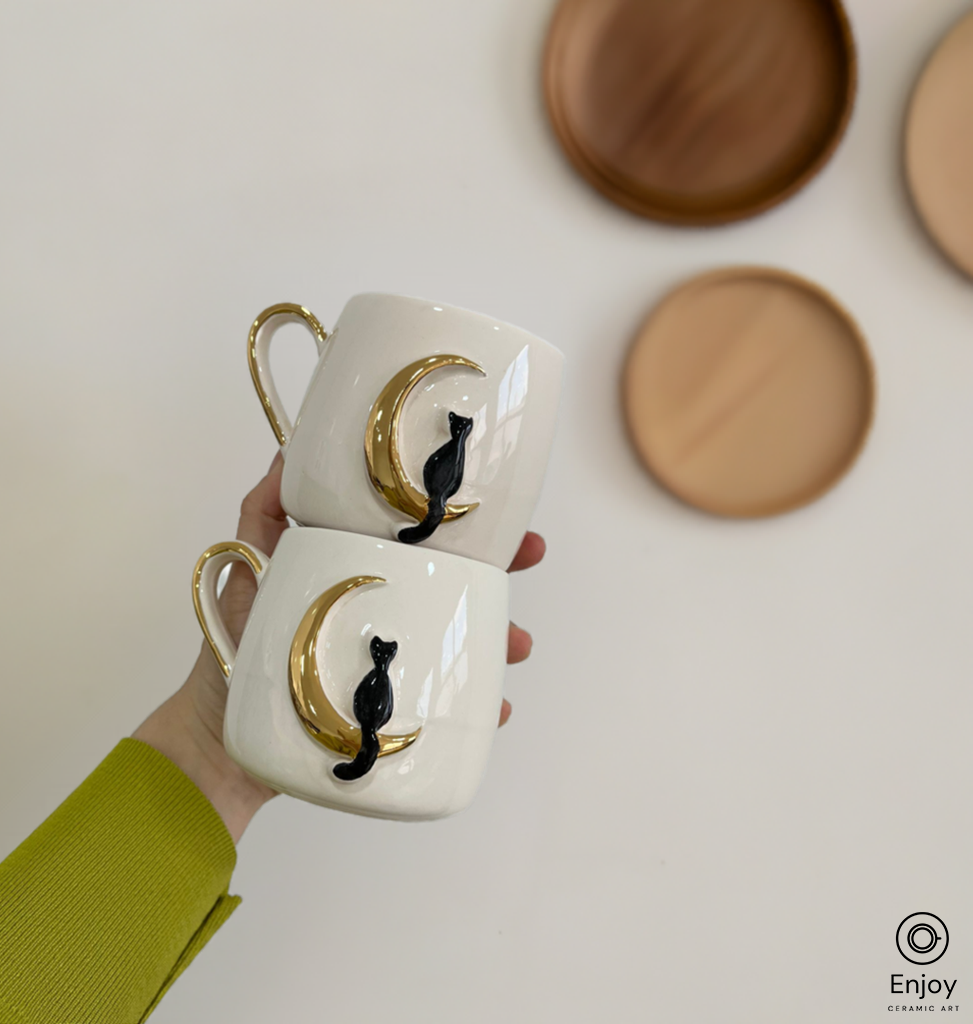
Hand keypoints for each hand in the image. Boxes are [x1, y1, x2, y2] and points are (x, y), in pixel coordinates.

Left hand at [133, 454, 545, 841]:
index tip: (496, 508)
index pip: (420, 540)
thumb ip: (262, 512)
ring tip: (518, 644)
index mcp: (361, 573)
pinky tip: (497, 707)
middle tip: (532, 555)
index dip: (462, 522)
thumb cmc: (235, 647)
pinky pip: (446, 702)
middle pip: (454, 583)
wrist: (221, 735)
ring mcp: (394, 660)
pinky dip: (478, 704)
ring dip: (500, 638)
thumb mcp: (247, 566)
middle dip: (501, 569)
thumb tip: (287, 452)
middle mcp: (386, 611)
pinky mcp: (394, 708)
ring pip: (459, 641)